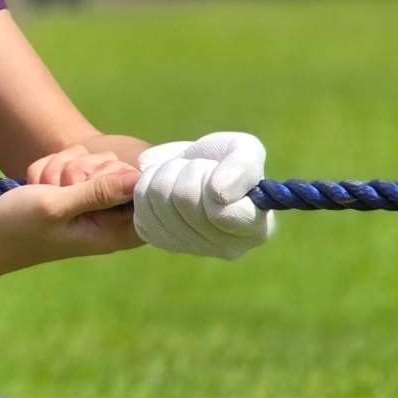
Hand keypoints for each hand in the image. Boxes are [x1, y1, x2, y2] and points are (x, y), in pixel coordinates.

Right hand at [0, 162, 140, 269]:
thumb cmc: (20, 227)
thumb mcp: (57, 206)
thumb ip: (99, 192)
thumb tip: (139, 180)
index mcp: (114, 231)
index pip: (141, 191)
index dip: (118, 177)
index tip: (88, 184)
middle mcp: (109, 217)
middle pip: (118, 169)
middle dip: (84, 169)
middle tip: (60, 189)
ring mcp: (93, 203)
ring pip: (95, 160)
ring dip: (64, 167)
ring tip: (47, 190)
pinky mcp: (77, 191)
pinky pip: (75, 160)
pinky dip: (53, 167)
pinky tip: (41, 186)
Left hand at [133, 132, 274, 259]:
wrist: (190, 166)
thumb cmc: (224, 159)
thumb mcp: (245, 150)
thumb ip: (243, 167)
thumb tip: (220, 194)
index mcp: (256, 230)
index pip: (222, 212)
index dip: (213, 183)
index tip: (216, 172)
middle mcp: (225, 248)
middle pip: (185, 199)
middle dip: (187, 170)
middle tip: (196, 169)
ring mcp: (190, 247)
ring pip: (159, 198)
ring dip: (166, 173)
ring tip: (181, 175)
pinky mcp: (157, 239)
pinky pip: (141, 203)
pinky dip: (147, 184)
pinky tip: (164, 187)